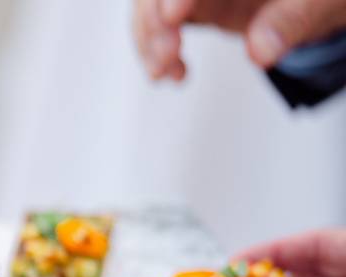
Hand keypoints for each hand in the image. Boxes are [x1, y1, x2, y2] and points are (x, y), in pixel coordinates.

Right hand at [134, 0, 345, 80]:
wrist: (318, 2)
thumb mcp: (324, 2)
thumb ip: (292, 19)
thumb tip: (261, 51)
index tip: (175, 14)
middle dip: (156, 17)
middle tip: (168, 51)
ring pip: (153, 4)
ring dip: (150, 39)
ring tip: (164, 70)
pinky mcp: (195, 6)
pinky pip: (160, 23)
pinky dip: (157, 50)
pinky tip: (172, 72)